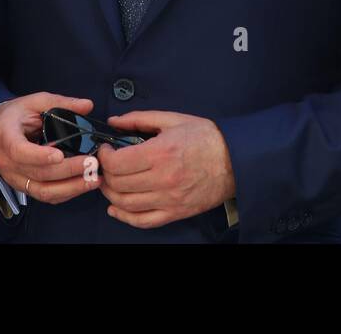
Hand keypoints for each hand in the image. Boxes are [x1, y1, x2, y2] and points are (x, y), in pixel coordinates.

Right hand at [0, 93, 100, 204]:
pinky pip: (45, 195)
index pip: (19, 151)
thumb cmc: (14, 116)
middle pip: (38, 173)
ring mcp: (15, 178)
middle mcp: (8, 162)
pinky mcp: (24, 187)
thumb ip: (60, 103)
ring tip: (94, 179)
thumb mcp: (34, 102)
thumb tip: (88, 105)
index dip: (39, 156)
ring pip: (43, 191)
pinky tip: (83, 185)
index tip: (59, 155)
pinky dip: (65, 193)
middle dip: (68, 171)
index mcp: (6, 137)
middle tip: (92, 163)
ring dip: (71, 188)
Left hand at [96, 111, 235, 229]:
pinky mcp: (175, 212)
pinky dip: (124, 217)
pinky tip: (116, 208)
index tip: (106, 150)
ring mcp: (169, 199)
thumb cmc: (207, 138)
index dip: (105, 156)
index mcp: (161, 152)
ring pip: (126, 204)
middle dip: (106, 173)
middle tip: (106, 165)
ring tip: (110, 182)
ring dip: (110, 194)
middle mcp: (163, 179)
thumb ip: (141, 118)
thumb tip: (115, 121)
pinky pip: (143, 221)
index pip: (118, 162)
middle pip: (118, 183)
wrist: (236, 160)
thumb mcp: (174, 119)